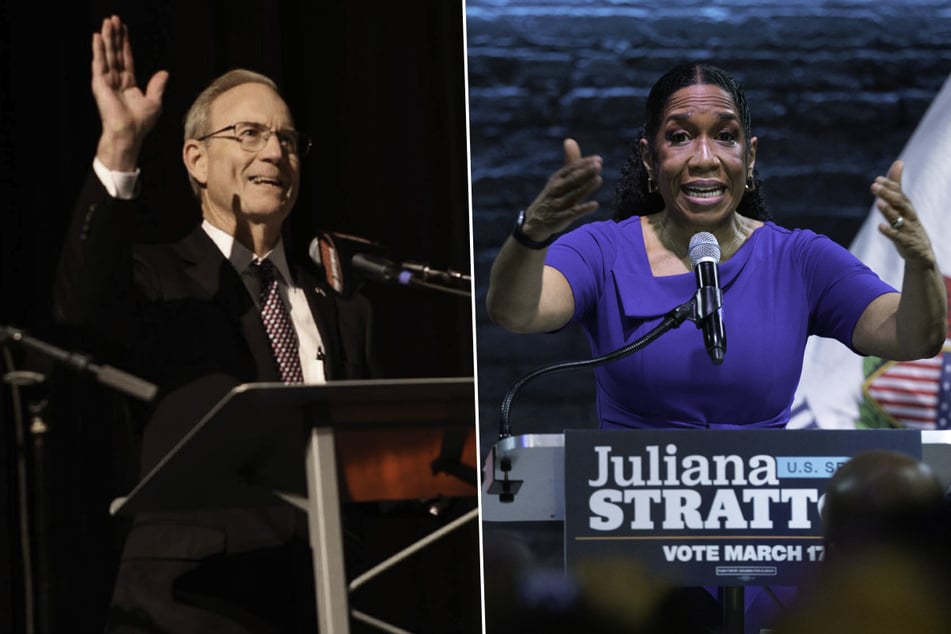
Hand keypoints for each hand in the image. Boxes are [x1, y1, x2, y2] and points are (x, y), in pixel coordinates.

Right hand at [91, 15, 168, 169]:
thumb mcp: (154, 102)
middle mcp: (116, 80)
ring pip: (107, 54)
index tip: (123, 28)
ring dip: (106, 37)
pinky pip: (99, 62)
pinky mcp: (100, 83)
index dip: (125, 43)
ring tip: (107, 22)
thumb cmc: (141, 122)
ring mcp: (107, 80)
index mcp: (128, 83)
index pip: (126, 58)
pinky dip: (98, 49)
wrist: (129, 133)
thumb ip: (157, 85)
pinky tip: (97, 37)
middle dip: (114, 35)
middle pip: (115, 52)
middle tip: (113, 18)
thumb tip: (164, 72)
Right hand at [519, 138, 602, 240]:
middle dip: (584, 172)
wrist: (535, 222)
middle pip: (572, 180)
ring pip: (573, 195)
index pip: (571, 169)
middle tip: (598, 165)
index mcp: (556, 179)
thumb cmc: (553, 197)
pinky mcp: (560, 219)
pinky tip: (595, 205)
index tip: (598, 159)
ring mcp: (557, 205)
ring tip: (599, 179)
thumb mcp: (559, 179)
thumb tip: (570, 140)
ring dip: (585, 188)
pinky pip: (572, 213)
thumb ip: (570, 162)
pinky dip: (583, 209)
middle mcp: (555, 190)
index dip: (584, 164)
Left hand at [873, 160, 935, 266]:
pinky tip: (880, 226)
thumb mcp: (902, 204)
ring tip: (878, 203)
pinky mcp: (905, 241)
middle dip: (887, 194)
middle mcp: (908, 215)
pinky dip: (889, 231)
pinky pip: (897, 236)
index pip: (898, 193)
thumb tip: (898, 162)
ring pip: (898, 218)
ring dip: (888, 210)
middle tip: (874, 186)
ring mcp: (907, 228)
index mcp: (906, 206)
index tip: (877, 179)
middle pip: (899, 202)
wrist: (920, 252)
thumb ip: (897, 185)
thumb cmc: (908, 224)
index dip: (889, 186)